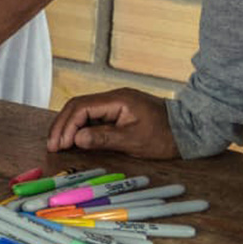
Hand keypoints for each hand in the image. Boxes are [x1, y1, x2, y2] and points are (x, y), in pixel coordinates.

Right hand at [47, 88, 179, 157]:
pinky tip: (75, 139)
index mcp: (117, 100)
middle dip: (62, 125)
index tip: (58, 144)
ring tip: (58, 144)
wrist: (190, 129)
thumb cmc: (165, 136)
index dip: (66, 126)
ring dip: (69, 126)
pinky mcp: (119, 111)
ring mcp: (116, 103)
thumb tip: (76, 139)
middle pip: (77, 106)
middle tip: (52, 145)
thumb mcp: (134, 141)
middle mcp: (113, 97)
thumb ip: (103, 138)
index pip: (81, 108)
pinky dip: (80, 127)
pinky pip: (93, 116)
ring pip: (83, 110)